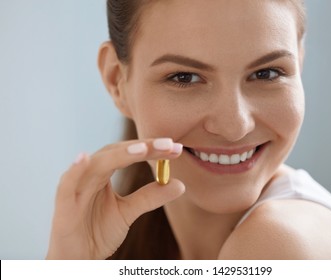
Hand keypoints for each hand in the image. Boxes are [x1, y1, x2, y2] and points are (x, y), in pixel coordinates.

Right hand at [46, 138, 184, 258]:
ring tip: (142, 149)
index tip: (176, 148)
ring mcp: (76, 188)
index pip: (129, 153)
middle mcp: (90, 175)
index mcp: (104, 173)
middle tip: (168, 144)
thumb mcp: (128, 212)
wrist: (78, 259)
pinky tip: (83, 157)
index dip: (152, 149)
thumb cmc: (97, 231)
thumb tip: (180, 184)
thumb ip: (150, 197)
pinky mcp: (63, 206)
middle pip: (116, 153)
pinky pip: (66, 185)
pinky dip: (74, 171)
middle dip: (142, 147)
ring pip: (96, 165)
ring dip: (119, 155)